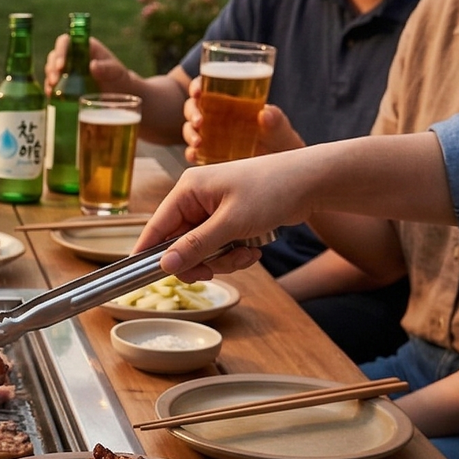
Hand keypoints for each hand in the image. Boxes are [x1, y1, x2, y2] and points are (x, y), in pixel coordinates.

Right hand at [43, 35, 134, 96]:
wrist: (120, 96)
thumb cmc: (120, 79)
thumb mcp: (117, 72)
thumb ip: (107, 68)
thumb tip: (92, 65)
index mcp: (84, 47)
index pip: (66, 42)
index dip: (60, 51)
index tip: (61, 65)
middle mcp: (73, 57)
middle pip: (54, 57)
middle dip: (52, 68)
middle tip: (55, 82)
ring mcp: (68, 72)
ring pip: (51, 70)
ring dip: (49, 79)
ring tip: (52, 91)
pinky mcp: (65, 85)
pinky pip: (53, 85)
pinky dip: (50, 90)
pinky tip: (52, 96)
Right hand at [135, 151, 326, 278]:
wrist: (313, 181)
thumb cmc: (272, 190)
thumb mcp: (230, 223)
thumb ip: (195, 246)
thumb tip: (165, 265)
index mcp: (189, 189)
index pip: (156, 226)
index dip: (150, 253)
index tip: (145, 276)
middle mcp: (197, 198)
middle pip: (179, 244)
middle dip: (200, 260)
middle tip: (214, 272)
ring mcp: (214, 208)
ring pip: (201, 249)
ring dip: (222, 260)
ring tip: (245, 255)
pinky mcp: (230, 218)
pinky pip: (219, 246)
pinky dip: (234, 254)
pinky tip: (253, 250)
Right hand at [182, 77, 304, 163]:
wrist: (283, 173)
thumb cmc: (283, 146)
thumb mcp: (282, 132)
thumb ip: (277, 121)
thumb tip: (264, 114)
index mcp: (233, 102)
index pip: (209, 86)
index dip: (197, 86)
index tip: (198, 91)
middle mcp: (218, 117)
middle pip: (194, 108)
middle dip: (192, 112)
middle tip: (200, 122)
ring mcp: (212, 137)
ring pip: (190, 129)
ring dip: (189, 133)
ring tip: (199, 142)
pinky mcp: (209, 157)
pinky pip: (194, 152)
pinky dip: (191, 153)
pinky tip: (195, 156)